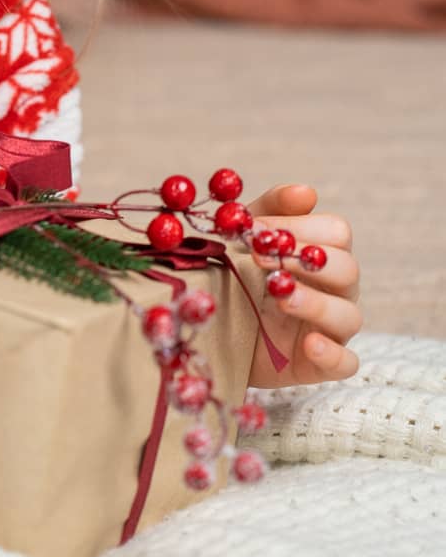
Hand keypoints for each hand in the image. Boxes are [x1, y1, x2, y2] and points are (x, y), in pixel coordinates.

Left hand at [242, 183, 361, 389]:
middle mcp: (335, 290)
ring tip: (281, 296)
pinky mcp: (317, 364)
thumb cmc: (235, 275)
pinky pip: (346, 362)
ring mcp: (329, 329)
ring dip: (316, 303)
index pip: (336, 232)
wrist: (208, 327)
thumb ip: (270, 211)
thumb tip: (306, 192)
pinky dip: (332, 354)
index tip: (257, 230)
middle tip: (263, 259)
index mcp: (322, 255)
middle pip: (348, 268)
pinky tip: (310, 344)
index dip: (300, 227)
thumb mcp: (244, 238)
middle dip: (307, 261)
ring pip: (349, 314)